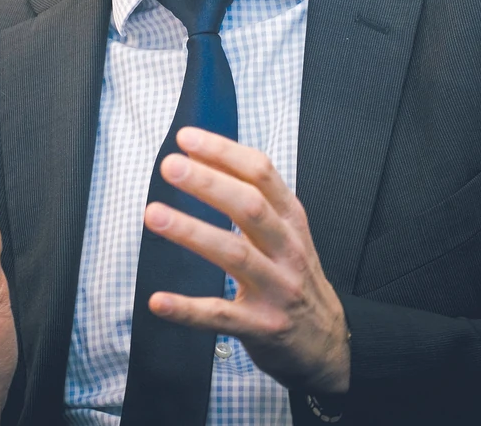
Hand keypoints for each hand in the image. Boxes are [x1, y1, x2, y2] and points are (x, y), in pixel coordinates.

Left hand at [144, 127, 349, 395]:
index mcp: (291, 219)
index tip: (187, 138)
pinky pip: (220, 316)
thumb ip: (254, 198)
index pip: (261, 173)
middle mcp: (288, 249)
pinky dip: (187, 309)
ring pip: (234, 255)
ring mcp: (277, 289)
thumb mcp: (287, 232)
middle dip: (208, 183)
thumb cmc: (295, 276)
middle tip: (170, 166)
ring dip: (191, 232)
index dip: (224, 152)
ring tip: (153, 214)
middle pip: (250, 207)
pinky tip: (159, 300)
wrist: (327, 343)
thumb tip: (203, 158)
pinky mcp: (262, 328)